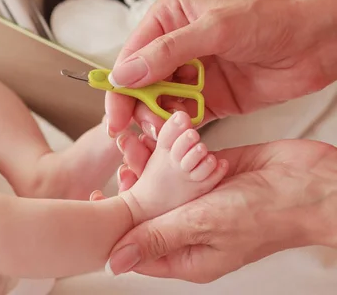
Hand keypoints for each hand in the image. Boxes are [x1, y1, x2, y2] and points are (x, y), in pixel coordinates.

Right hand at [105, 0, 336, 137]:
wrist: (319, 40)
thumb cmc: (272, 19)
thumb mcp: (216, 29)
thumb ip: (168, 52)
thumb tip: (124, 74)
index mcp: (168, 19)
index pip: (132, 56)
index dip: (120, 86)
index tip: (115, 114)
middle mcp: (175, 46)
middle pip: (141, 83)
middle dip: (136, 108)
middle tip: (136, 132)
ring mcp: (192, 74)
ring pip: (160, 103)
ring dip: (158, 121)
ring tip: (166, 133)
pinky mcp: (210, 99)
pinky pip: (185, 117)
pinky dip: (179, 129)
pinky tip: (180, 136)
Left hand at [105, 139, 336, 282]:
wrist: (310, 182)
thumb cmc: (267, 213)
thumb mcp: (203, 226)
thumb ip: (156, 239)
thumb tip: (114, 263)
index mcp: (187, 256)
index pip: (138, 250)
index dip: (113, 231)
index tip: (90, 209)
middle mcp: (190, 230)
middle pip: (146, 215)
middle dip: (127, 191)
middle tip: (115, 169)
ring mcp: (199, 201)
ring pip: (159, 186)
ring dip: (143, 166)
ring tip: (127, 146)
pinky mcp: (207, 175)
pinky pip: (177, 165)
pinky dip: (165, 152)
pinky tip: (151, 137)